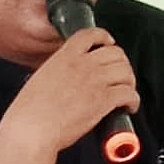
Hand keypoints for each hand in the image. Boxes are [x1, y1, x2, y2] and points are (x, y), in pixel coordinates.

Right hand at [6, 26, 138, 151]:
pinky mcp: (103, 100)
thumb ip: (58, 72)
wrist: (32, 129)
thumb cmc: (29, 111)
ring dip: (129, 82)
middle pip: (116, 53)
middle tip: (120, 76)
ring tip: (126, 91)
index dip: (105, 37)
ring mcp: (95, 81)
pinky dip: (133, 100)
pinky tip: (128, 107)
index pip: (91, 35)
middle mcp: (82, 65)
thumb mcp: (41, 78)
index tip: (109, 44)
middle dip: (121, 64)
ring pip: (126, 72)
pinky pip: (129, 94)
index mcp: (65, 57)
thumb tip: (66, 78)